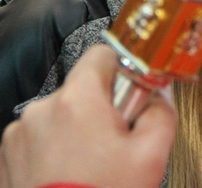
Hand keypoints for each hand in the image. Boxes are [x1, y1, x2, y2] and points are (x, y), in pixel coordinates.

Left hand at [0, 46, 176, 187]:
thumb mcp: (152, 155)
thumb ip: (162, 112)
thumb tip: (159, 96)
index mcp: (77, 101)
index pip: (103, 55)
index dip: (124, 71)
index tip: (134, 94)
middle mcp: (42, 110)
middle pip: (83, 89)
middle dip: (103, 108)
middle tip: (117, 141)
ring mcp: (20, 134)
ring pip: (62, 114)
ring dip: (77, 129)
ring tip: (91, 164)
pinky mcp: (9, 156)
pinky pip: (40, 137)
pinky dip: (55, 149)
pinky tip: (70, 172)